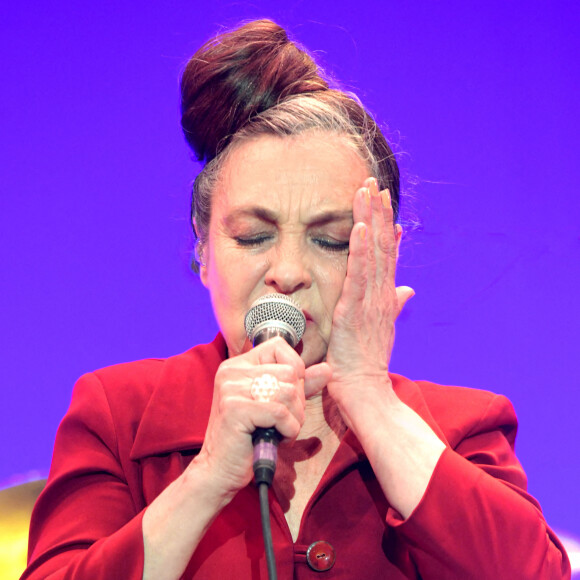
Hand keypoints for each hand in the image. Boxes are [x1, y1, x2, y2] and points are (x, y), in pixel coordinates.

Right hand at [192, 337, 327, 498]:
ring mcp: (231, 388)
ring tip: (280, 431)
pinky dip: (288, 429)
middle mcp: (231, 371)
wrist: (219, 471)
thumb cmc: (248, 438)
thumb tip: (327, 369)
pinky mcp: (235, 408)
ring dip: (294, 418)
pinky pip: (281, 412)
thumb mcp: (275, 405)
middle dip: (297, 401)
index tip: (288, 397)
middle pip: (290, 372)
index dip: (295, 371)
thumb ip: (299, 385)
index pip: (278, 347)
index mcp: (238, 365)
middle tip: (284, 421)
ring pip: (288, 392)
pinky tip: (277, 439)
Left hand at [325, 178, 413, 415]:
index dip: (386, 228)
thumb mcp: (383, 327)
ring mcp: (370, 300)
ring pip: (372, 253)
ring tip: (367, 192)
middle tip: (375, 184)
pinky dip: (359, 249)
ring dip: (369, 220)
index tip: (385, 204)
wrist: (365, 390)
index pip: (387, 255)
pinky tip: (357, 227)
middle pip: (382, 246)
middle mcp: (381, 293)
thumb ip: (395, 305)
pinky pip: (358, 274)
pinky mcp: (355, 310)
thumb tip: (408, 290)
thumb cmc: (368, 361)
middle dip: (378, 214)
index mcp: (384, 296)